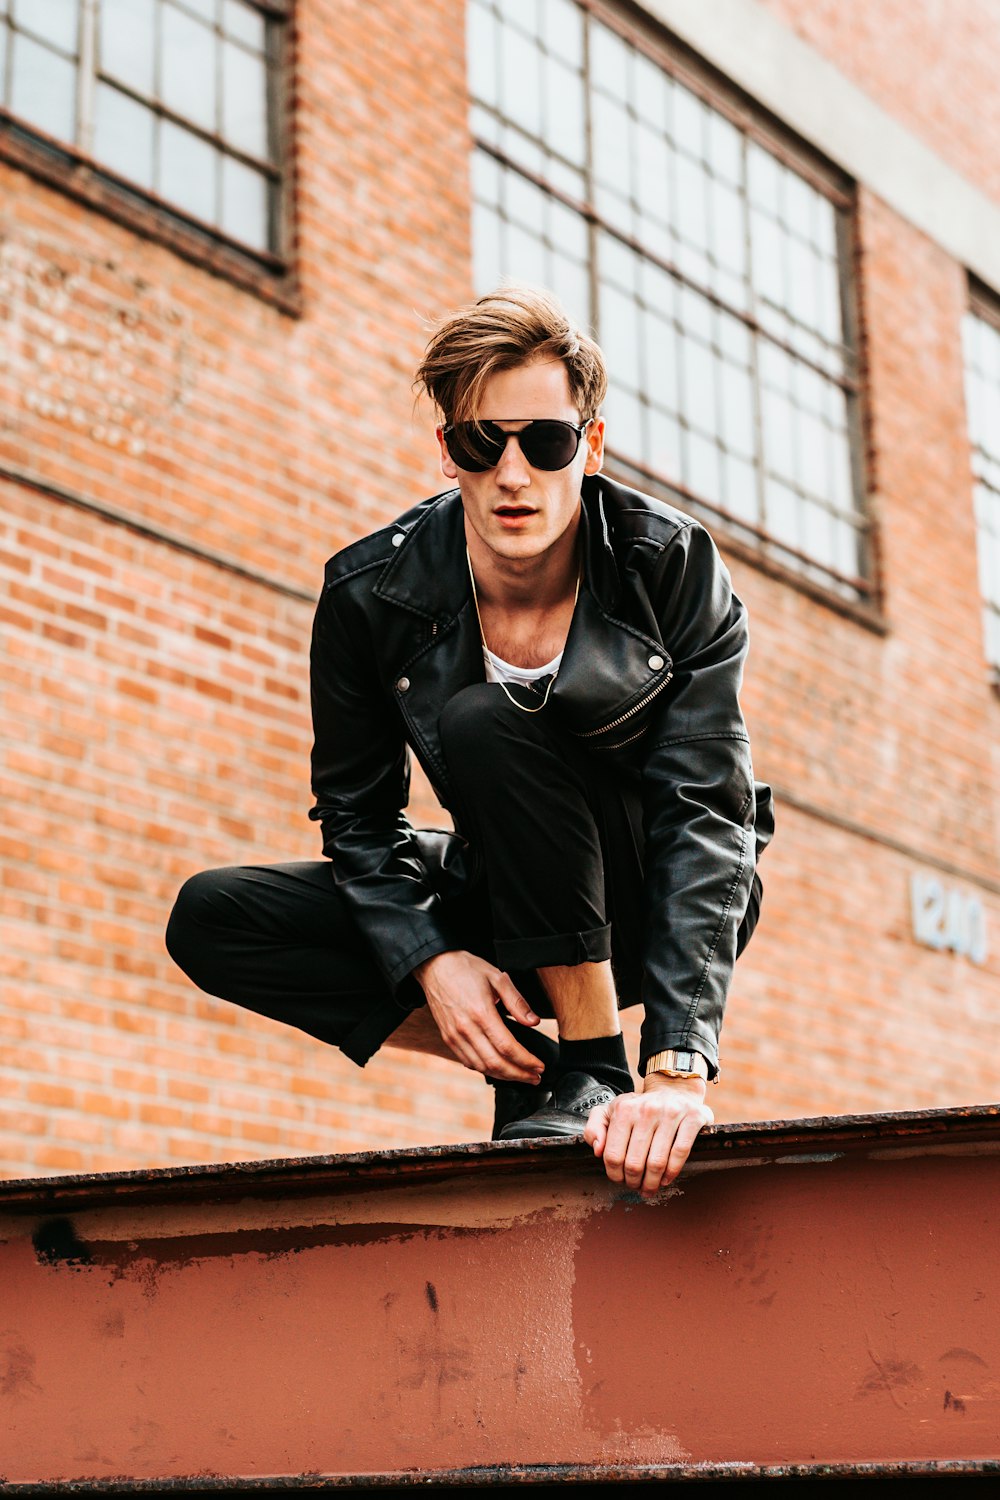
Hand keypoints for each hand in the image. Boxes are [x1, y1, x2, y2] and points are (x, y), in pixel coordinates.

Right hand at [412, 950, 542, 1082]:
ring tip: (520, 1075)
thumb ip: (517, 1001)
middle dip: (518, 1074)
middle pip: (495, 1063)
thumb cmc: (466, 969)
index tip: (539, 1066)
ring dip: (503, 1076)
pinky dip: (485, 1069)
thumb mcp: (496, 977)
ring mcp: (454, 1036)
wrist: (435, 966)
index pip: (507, 1047)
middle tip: (535, 1077)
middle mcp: (466, 1029)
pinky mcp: (448, 1038)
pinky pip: (468, 1062)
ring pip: (481, 1067)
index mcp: (481, 1013)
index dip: (526, 1061)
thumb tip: (533, 1022)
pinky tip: (498, 1068)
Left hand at [584, 1072, 713, 1194]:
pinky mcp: (692, 1118)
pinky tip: (666, 1178)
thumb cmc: (639, 1108)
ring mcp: (671, 1113)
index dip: (615, 1175)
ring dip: (652, 1183)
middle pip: (635, 1163)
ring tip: (650, 1188)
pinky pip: (680, 1153)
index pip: (613, 1155)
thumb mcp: (611, 1111)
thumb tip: (597, 1150)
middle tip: (636, 1186)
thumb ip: (594, 1128)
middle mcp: (646, 1110)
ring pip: (657, 1162)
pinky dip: (672, 1172)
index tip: (620, 1180)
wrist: (674, 1090)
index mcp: (624, 1110)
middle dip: (634, 1182)